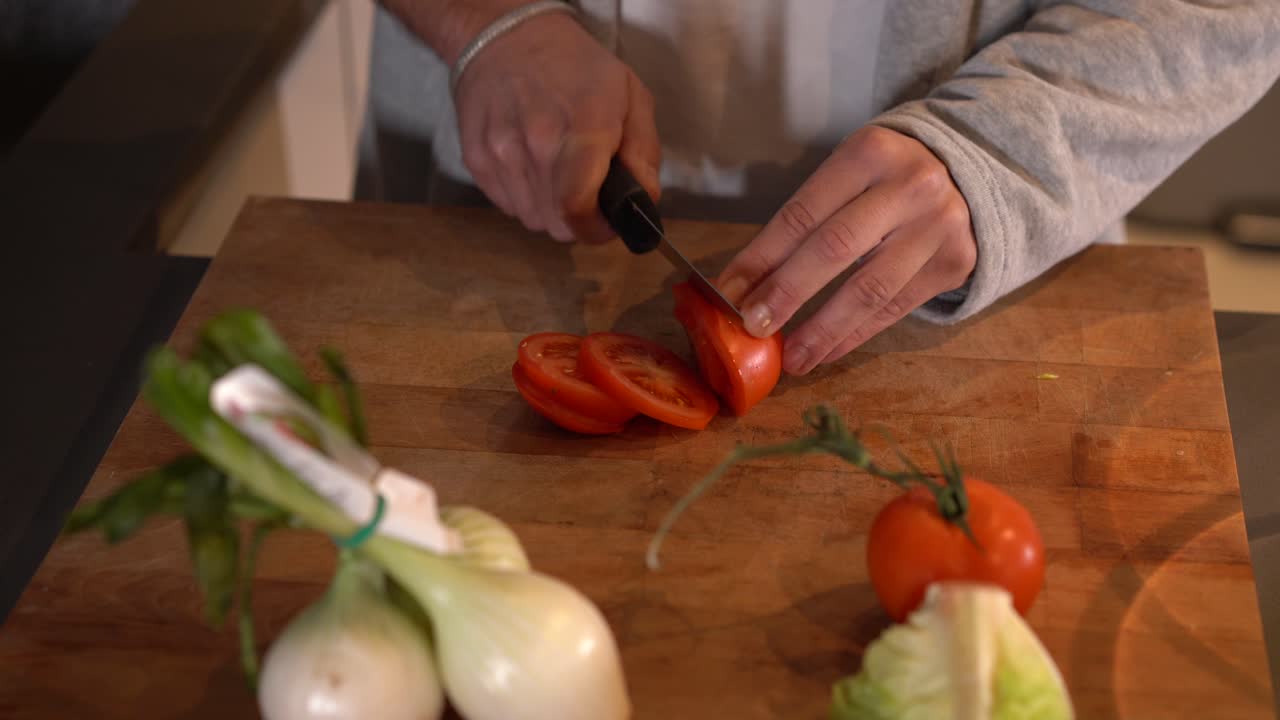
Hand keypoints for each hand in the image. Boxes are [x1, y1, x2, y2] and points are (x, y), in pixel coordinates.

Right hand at [451, 8, 659, 242]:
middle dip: (578, 220)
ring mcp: (501, 154)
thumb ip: (644, 153)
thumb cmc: (576, 65)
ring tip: (557, 172)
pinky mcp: (477, 160)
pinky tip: (532, 164)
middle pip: (557, 224)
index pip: (579, 208)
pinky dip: (525, 197)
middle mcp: (536, 145)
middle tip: (587, 194)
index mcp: (583, 128)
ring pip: (532, 219)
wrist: (506, 36)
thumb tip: (643, 201)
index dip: (597, 229)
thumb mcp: (630, 95)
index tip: (607, 222)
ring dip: (550, 209)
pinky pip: (507, 205)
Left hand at [717, 126, 977, 375]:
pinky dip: (855, 334)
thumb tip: (746, 285)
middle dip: (787, 293)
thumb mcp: (847, 176)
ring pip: (869, 288)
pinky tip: (826, 352)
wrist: (970, 171)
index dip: (761, 258)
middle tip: (753, 329)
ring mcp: (937, 226)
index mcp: (869, 154)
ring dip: (823, 329)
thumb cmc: (885, 177)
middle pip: (835, 249)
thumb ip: (804, 223)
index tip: (729, 294)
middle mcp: (909, 186)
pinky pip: (895, 308)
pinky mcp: (955, 263)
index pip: (802, 214)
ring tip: (792, 359)